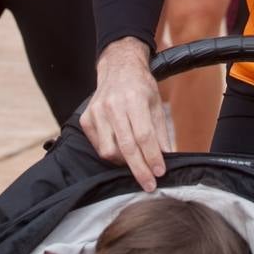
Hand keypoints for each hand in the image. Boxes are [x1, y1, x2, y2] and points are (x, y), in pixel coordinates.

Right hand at [81, 39, 169, 190]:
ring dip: (124, 163)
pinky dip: (110, 154)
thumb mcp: (156, 104)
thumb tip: (167, 158)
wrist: (118, 67)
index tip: (159, 173)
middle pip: (126, 147)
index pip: (144, 135)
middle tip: (149, 185)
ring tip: (136, 164)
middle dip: (139, 170)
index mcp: (134, 99)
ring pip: (108, 150)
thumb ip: (161, 132)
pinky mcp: (86, 118)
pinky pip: (97, 146)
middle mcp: (113, 105)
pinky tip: (121, 153)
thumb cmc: (140, 86)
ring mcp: (97, 112)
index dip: (152, 157)